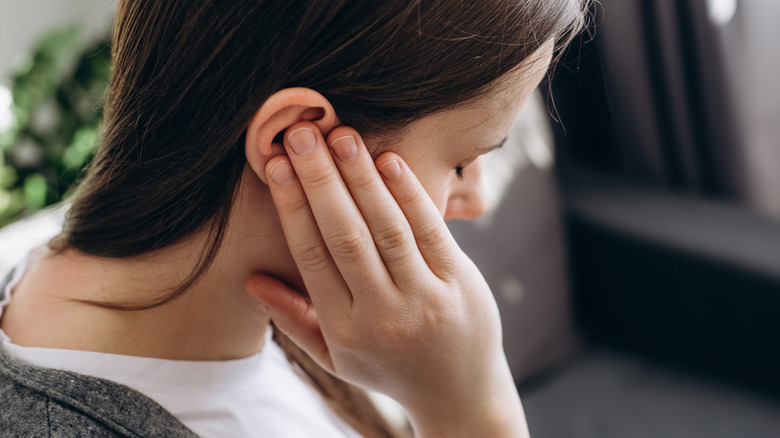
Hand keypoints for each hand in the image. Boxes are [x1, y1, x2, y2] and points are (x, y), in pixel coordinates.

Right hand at [245, 122, 528, 436]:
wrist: (459, 391)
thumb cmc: (389, 367)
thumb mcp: (335, 356)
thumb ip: (294, 319)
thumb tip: (251, 281)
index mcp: (344, 328)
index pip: (311, 256)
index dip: (291, 207)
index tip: (274, 165)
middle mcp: (382, 313)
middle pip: (344, 236)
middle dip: (319, 180)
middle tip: (300, 134)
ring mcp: (424, 297)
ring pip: (386, 228)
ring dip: (361, 179)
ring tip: (340, 136)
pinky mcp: (459, 281)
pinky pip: (430, 230)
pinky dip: (408, 193)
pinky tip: (388, 160)